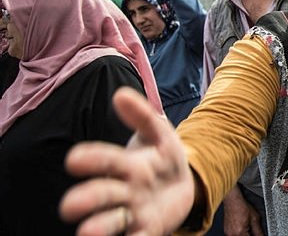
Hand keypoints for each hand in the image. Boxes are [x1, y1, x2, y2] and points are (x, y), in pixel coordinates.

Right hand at [60, 88, 194, 235]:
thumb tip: (121, 95)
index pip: (104, 160)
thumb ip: (143, 115)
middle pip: (100, 195)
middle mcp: (123, 191)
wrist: (186, 183)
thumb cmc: (163, 157)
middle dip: (85, 200)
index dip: (91, 160)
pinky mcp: (148, 230)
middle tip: (70, 206)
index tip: (74, 160)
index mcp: (124, 164)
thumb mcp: (160, 134)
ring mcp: (133, 213)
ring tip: (87, 233)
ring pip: (110, 222)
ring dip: (98, 227)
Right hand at [223, 186, 264, 235]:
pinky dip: (241, 233)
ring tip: (248, 227)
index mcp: (240, 233)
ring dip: (246, 234)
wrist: (232, 200)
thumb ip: (259, 230)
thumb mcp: (255, 218)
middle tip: (254, 231)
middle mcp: (232, 235)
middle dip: (250, 235)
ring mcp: (228, 234)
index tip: (259, 235)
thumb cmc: (241, 206)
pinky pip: (235, 235)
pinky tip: (244, 228)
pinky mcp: (227, 231)